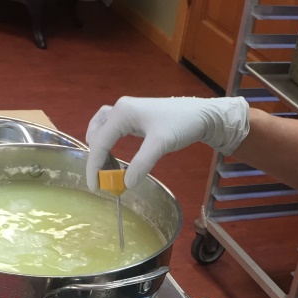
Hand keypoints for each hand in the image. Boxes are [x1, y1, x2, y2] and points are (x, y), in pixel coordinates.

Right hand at [85, 95, 249, 191]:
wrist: (202, 114)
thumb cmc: (182, 124)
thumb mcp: (161, 145)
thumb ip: (142, 163)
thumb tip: (126, 184)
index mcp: (122, 113)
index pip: (100, 142)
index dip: (94, 167)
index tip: (95, 187)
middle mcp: (120, 109)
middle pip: (97, 135)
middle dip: (96, 158)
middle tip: (102, 180)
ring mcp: (127, 111)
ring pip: (101, 129)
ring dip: (100, 148)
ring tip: (105, 168)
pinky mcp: (134, 116)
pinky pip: (112, 128)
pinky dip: (108, 142)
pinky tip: (113, 154)